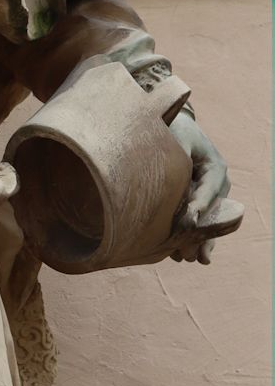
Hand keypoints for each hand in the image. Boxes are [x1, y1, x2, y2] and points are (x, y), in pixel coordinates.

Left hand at [167, 110, 230, 263]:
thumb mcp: (175, 139)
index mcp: (215, 167)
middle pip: (211, 213)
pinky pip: (196, 222)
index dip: (199, 207)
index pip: (209, 190)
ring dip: (196, 241)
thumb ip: (177, 161)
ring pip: (205, 222)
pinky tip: (179, 255)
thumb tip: (172, 188)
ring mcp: (207, 195)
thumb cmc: (171, 129)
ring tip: (186, 259)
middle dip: (200, 234)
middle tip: (190, 255)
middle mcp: (215, 184)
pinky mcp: (195, 201)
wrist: (170, 126)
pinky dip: (189, 237)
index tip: (189, 222)